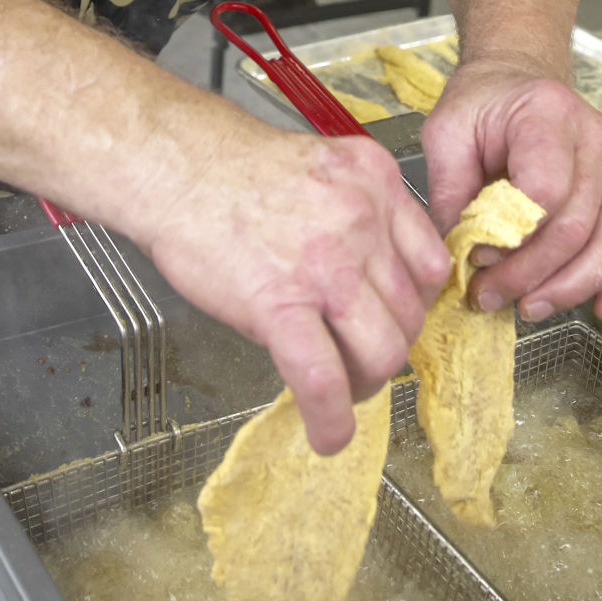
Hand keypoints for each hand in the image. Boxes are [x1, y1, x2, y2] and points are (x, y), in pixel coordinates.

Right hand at [139, 120, 449, 454]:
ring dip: (367, 384)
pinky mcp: (281, 303)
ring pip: (383, 351)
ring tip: (344, 394)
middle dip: (389, 347)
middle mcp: (363, 220)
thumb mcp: (320, 168)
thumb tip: (366, 279)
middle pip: (410, 312)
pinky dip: (331, 418)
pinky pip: (323, 378)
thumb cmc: (227, 168)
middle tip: (360, 360)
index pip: (429, 262)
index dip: (414, 303)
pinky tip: (327, 434)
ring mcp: (327, 264)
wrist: (172, 166)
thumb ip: (354, 214)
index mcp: (374, 181)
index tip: (393, 318)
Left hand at [420, 60, 601, 323]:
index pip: (546, 189)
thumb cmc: (482, 105)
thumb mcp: (446, 132)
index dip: (511, 236)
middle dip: (531, 275)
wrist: (516, 82)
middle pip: (578, 227)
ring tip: (531, 307)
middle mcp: (594, 141)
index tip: (476, 254)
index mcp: (547, 115)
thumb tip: (456, 258)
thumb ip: (449, 191)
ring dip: (575, 286)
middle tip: (489, 295)